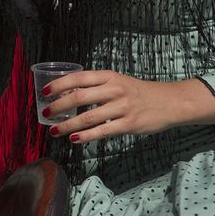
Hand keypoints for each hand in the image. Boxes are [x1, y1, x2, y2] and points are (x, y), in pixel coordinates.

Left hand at [41, 71, 214, 143]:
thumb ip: (97, 86)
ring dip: (68, 125)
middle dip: (58, 106)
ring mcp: (122, 107)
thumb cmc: (139, 92)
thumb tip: (68, 94)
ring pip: (88, 117)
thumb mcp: (118, 82)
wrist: (170, 102)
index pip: (79, 77)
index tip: (45, 92)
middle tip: (45, 113)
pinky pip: (102, 131)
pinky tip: (74, 139)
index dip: (59, 84)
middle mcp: (114, 89)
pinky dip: (85, 136)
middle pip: (79, 97)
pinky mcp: (129, 124)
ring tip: (54, 131)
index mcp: (110, 76)